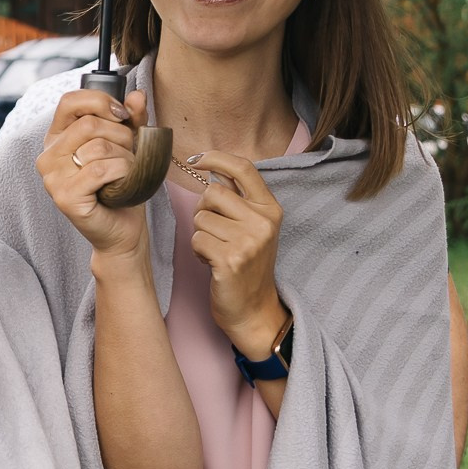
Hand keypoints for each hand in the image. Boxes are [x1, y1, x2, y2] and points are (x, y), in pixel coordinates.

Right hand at [37, 89, 152, 263]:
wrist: (122, 229)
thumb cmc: (121, 186)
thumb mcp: (128, 145)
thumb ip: (131, 119)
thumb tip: (137, 95)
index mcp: (57, 138)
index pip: (70, 101)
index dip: (100, 101)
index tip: (123, 116)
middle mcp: (48, 156)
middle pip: (89, 123)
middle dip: (121, 135)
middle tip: (130, 153)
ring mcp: (53, 178)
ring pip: (98, 147)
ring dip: (125, 157)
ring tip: (128, 172)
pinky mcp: (65, 196)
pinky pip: (101, 170)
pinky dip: (123, 173)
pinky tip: (122, 185)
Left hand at [184, 153, 287, 359]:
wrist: (254, 310)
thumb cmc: (247, 267)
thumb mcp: (253, 228)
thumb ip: (239, 200)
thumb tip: (212, 170)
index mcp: (271, 209)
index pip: (243, 168)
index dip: (216, 158)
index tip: (197, 159)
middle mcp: (263, 222)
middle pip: (213, 193)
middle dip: (204, 211)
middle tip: (215, 233)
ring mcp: (249, 241)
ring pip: (201, 218)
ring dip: (201, 234)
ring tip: (217, 251)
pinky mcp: (230, 260)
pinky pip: (197, 239)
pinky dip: (198, 252)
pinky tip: (212, 264)